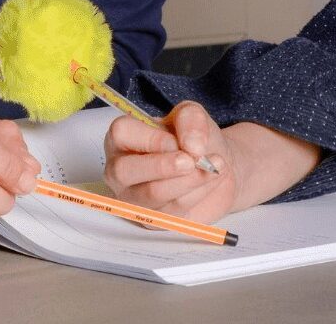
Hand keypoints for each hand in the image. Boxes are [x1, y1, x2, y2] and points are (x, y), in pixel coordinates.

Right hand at [103, 102, 237, 223]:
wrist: (214, 165)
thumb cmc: (193, 139)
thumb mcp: (193, 115)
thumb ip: (190, 119)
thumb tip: (191, 145)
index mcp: (123, 138)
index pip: (121, 133)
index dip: (151, 139)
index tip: (178, 142)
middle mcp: (121, 169)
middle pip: (124, 171)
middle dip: (162, 166)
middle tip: (191, 161)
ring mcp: (133, 198)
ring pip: (153, 193)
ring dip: (188, 179)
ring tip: (212, 166)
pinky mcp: (153, 220)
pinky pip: (173, 210)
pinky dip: (197, 193)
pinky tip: (210, 179)